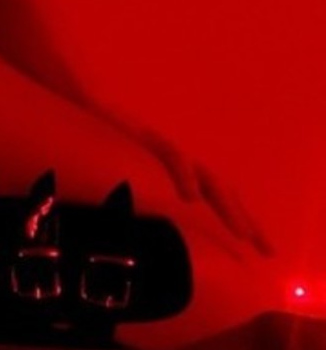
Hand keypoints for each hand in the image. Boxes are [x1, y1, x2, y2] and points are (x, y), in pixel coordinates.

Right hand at [88, 105, 273, 257]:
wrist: (81, 98)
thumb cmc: (94, 141)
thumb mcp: (117, 179)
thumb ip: (132, 200)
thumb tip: (127, 241)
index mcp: (174, 170)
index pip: (215, 197)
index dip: (237, 220)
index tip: (255, 250)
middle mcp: (179, 158)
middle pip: (223, 191)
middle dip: (247, 220)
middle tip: (268, 251)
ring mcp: (166, 145)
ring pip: (208, 178)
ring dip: (228, 208)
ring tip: (243, 235)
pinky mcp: (149, 136)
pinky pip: (173, 157)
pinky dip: (185, 176)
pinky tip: (191, 197)